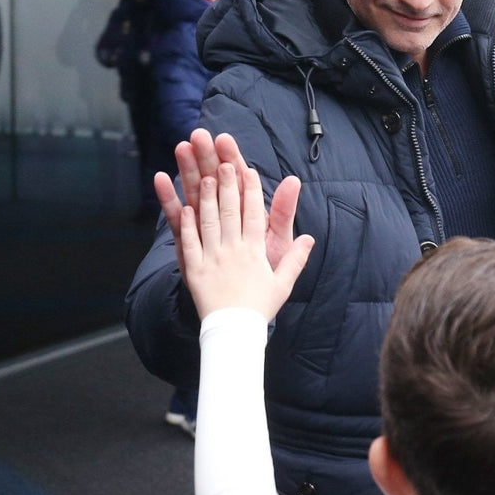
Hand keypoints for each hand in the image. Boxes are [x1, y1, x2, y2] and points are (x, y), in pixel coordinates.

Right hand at [154, 129, 301, 277]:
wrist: (242, 303)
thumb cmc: (263, 268)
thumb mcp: (278, 239)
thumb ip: (284, 211)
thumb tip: (295, 180)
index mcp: (245, 210)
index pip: (238, 178)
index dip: (232, 158)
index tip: (224, 140)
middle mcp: (222, 213)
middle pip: (213, 179)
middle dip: (206, 157)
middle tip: (198, 135)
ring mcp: (203, 224)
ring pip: (193, 192)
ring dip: (186, 170)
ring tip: (181, 148)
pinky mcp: (187, 239)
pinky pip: (177, 217)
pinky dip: (169, 199)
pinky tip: (161, 179)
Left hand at [176, 160, 312, 319]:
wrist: (235, 331)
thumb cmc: (260, 308)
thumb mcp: (283, 283)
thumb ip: (296, 259)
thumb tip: (309, 239)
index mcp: (255, 252)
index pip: (254, 214)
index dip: (251, 191)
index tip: (248, 171)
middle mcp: (233, 250)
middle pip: (229, 211)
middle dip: (226, 184)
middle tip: (223, 163)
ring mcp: (212, 258)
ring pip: (208, 221)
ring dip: (205, 197)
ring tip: (204, 177)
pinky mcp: (194, 270)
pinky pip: (188, 242)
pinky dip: (186, 224)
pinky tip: (185, 208)